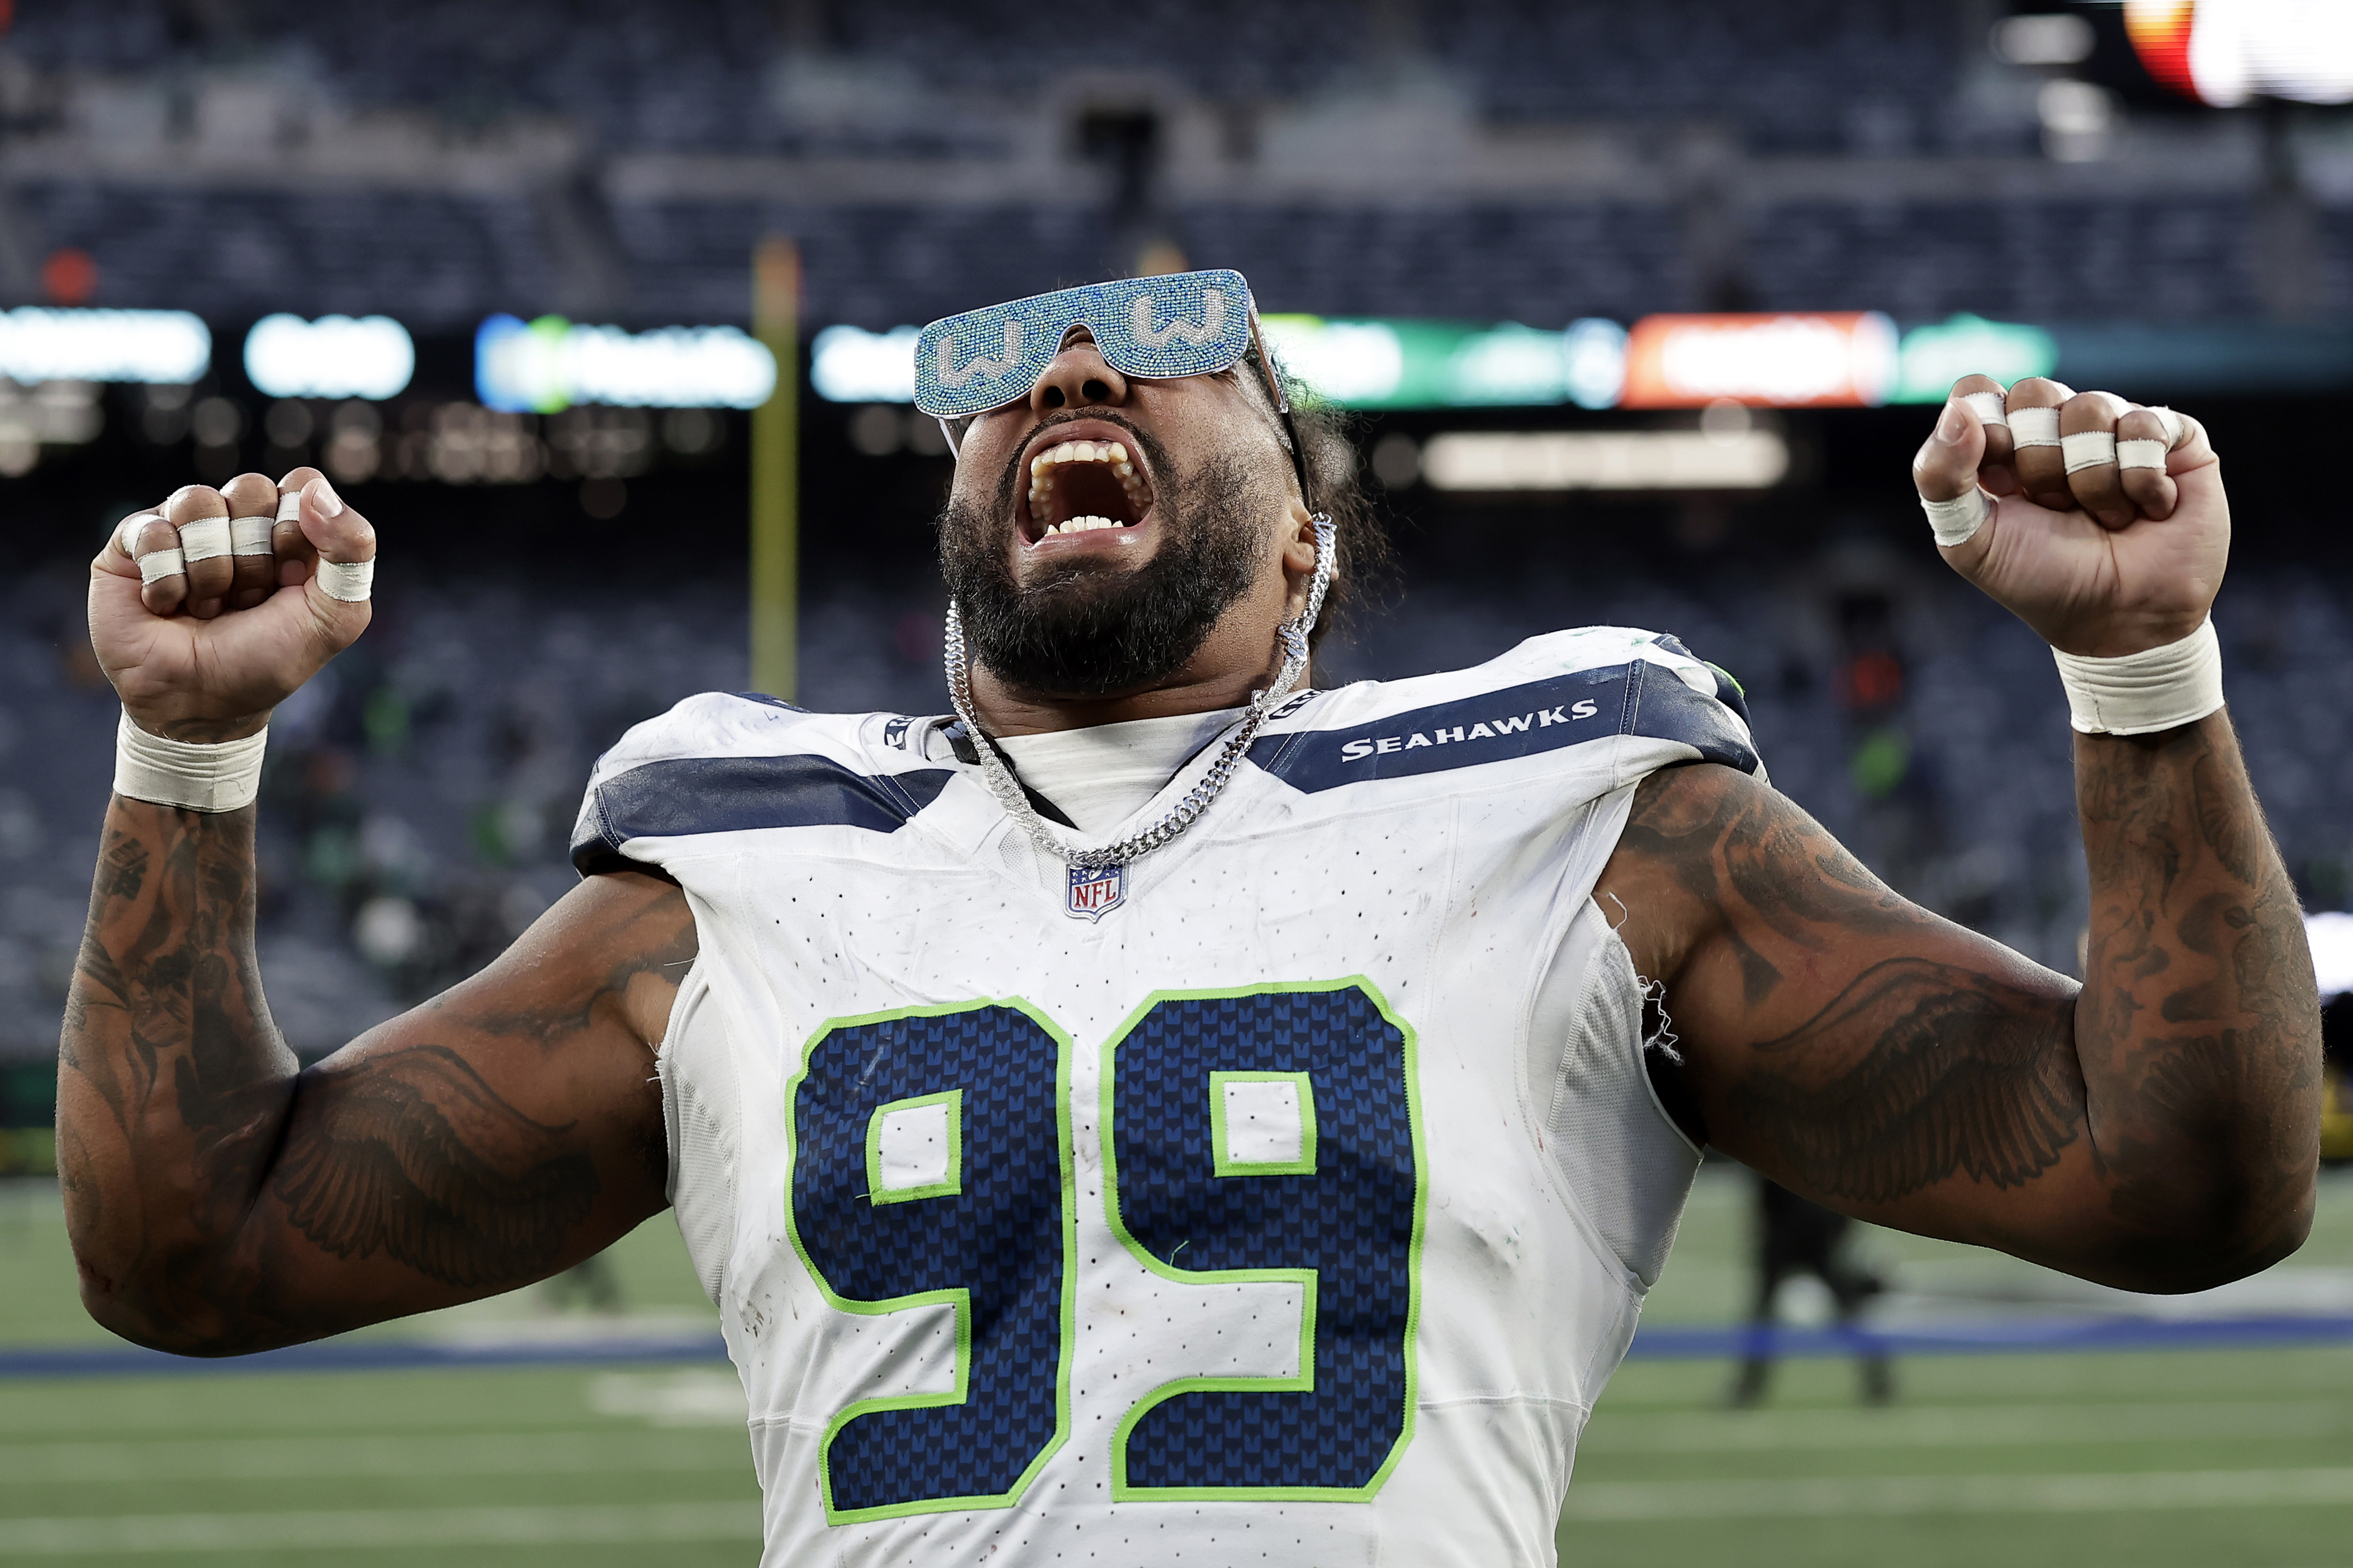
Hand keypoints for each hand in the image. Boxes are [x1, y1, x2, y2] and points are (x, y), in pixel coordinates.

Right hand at [88, 468, 375, 741]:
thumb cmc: (269, 659)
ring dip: (211, 571)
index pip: (302, 484)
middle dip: (254, 556)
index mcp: (290, 530)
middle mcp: (237, 520)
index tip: (292, 579)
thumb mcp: (336, 617)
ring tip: (208, 607)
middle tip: (248, 600)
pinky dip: (168, 582)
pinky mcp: (134, 542)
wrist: (199, 705)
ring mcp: (185, 527)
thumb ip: (352, 551)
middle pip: (251, 488)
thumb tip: (315, 489)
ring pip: (199, 502)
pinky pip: (153, 530)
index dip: (299, 530)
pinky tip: (167, 607)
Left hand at [1912, 376, 2223, 657]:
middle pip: (2034, 391)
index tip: (2000, 481)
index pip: (1977, 392)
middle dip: (2039, 462)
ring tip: (2104, 517)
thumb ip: (1941, 478)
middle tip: (2056, 509)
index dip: (1985, 429)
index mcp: (2002, 445)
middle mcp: (2058, 427)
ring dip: (2091, 480)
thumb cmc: (2042, 580)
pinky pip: (2146, 424)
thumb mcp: (1971, 541)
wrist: (2121, 622)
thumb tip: (1958, 411)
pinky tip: (2146, 511)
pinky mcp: (2173, 438)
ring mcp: (2116, 427)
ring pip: (2090, 407)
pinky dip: (2140, 482)